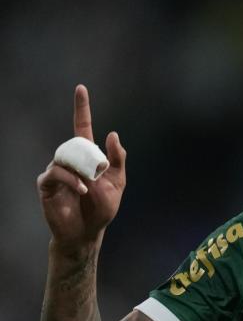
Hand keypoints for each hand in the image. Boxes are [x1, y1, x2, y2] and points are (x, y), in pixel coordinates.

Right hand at [37, 85, 126, 252]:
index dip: (82, 109)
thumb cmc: (102, 208)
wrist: (87, 232)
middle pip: (76, 144)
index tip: (81, 88)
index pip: (83, 127)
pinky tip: (80, 190)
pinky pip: (55, 173)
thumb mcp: (117, 183)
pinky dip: (70, 180)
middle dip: (89, 160)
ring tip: (88, 188)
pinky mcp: (46, 184)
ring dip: (81, 172)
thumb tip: (113, 134)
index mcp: (87, 157)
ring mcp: (57, 171)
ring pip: (65, 158)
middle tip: (97, 178)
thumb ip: (117, 160)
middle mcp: (70, 160)